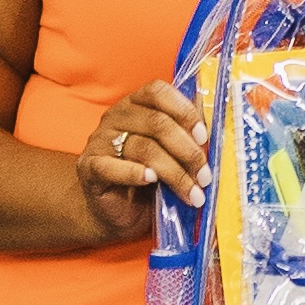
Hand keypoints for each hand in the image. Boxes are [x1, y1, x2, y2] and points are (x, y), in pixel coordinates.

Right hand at [77, 81, 206, 241]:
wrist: (119, 212)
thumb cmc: (151, 179)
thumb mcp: (173, 153)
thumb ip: (187, 134)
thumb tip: (215, 117)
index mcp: (136, 105)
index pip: (158, 92)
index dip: (184, 111)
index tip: (204, 137)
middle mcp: (116, 117)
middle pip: (156, 123)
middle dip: (188, 151)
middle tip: (205, 176)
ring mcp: (99, 141)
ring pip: (143, 148)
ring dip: (174, 173)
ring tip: (193, 193)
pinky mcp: (88, 167)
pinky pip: (111, 166)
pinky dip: (134, 173)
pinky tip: (152, 180)